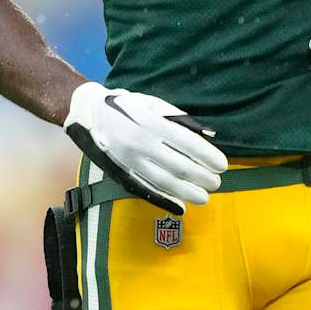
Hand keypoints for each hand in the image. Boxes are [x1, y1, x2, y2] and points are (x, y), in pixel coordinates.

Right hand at [63, 82, 226, 214]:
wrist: (89, 113)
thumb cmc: (126, 105)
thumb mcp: (153, 103)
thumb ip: (180, 118)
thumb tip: (209, 135)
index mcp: (151, 123)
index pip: (188, 144)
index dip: (208, 157)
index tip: (222, 165)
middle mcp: (141, 143)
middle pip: (180, 166)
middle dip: (203, 177)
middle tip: (216, 182)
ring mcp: (130, 160)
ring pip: (165, 182)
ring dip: (189, 192)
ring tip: (205, 196)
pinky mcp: (121, 172)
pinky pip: (146, 190)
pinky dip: (166, 200)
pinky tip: (181, 205)